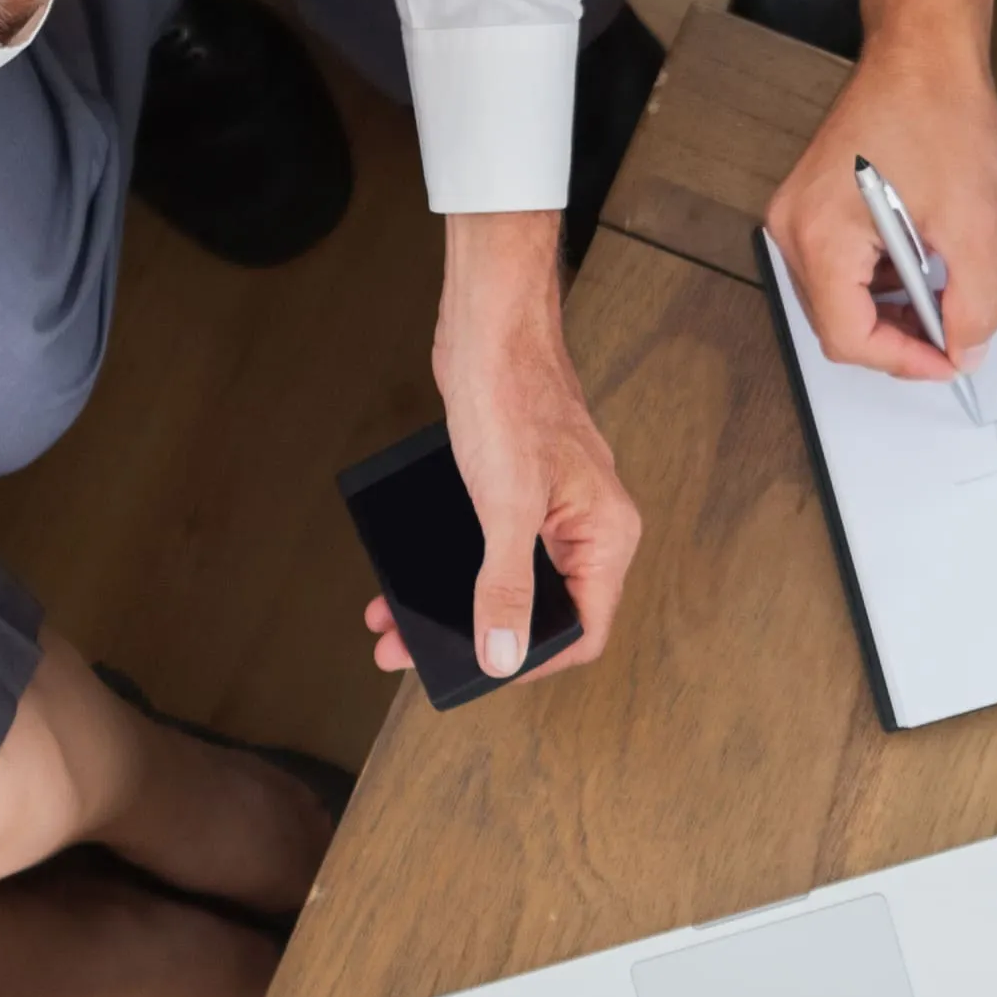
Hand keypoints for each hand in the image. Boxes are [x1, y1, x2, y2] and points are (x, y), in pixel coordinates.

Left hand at [369, 208, 641, 683]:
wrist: (487, 324)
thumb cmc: (511, 397)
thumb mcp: (505, 507)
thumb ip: (506, 587)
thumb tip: (502, 657)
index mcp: (604, 536)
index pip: (581, 630)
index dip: (531, 662)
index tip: (476, 672)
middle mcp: (586, 527)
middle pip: (538, 610)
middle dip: (472, 637)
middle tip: (408, 652)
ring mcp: (550, 508)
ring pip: (505, 580)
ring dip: (449, 606)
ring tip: (392, 622)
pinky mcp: (514, 487)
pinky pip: (485, 547)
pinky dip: (446, 567)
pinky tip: (403, 575)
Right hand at [762, 0, 996, 383]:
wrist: (923, 50)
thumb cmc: (938, 112)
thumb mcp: (973, 222)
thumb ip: (974, 302)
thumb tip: (966, 351)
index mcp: (820, 236)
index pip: (848, 338)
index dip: (905, 362)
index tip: (950, 359)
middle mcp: (791, 229)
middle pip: (838, 323)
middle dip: (900, 337)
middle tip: (954, 333)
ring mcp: (796, 215)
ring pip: (840, 299)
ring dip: (893, 309)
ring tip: (944, 291)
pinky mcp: (811, 205)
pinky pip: (841, 267)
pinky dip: (882, 279)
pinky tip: (922, 262)